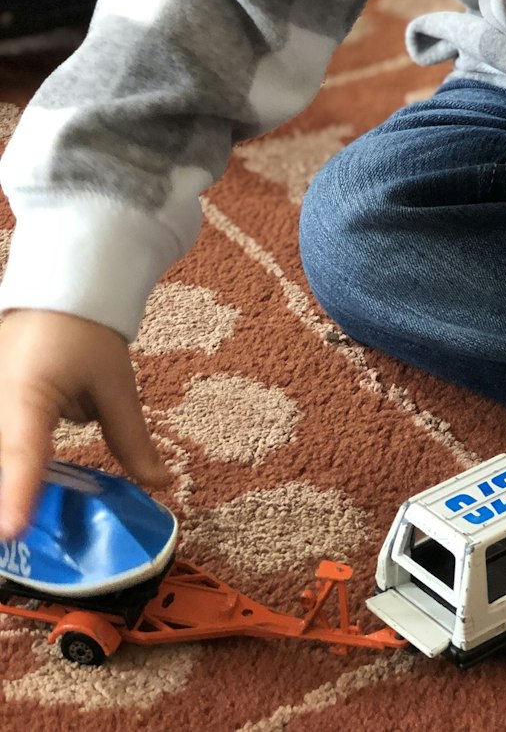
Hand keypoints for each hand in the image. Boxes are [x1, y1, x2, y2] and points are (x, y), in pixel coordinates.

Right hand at [0, 309, 169, 539]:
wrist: (54, 297)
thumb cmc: (84, 334)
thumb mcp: (114, 384)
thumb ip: (132, 438)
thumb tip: (160, 483)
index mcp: (26, 397)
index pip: (23, 453)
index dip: (18, 494)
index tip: (14, 531)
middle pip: (7, 465)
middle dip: (18, 499)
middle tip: (30, 539)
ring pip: (7, 458)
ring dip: (19, 482)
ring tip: (27, 523)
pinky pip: (8, 448)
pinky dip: (18, 469)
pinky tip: (26, 497)